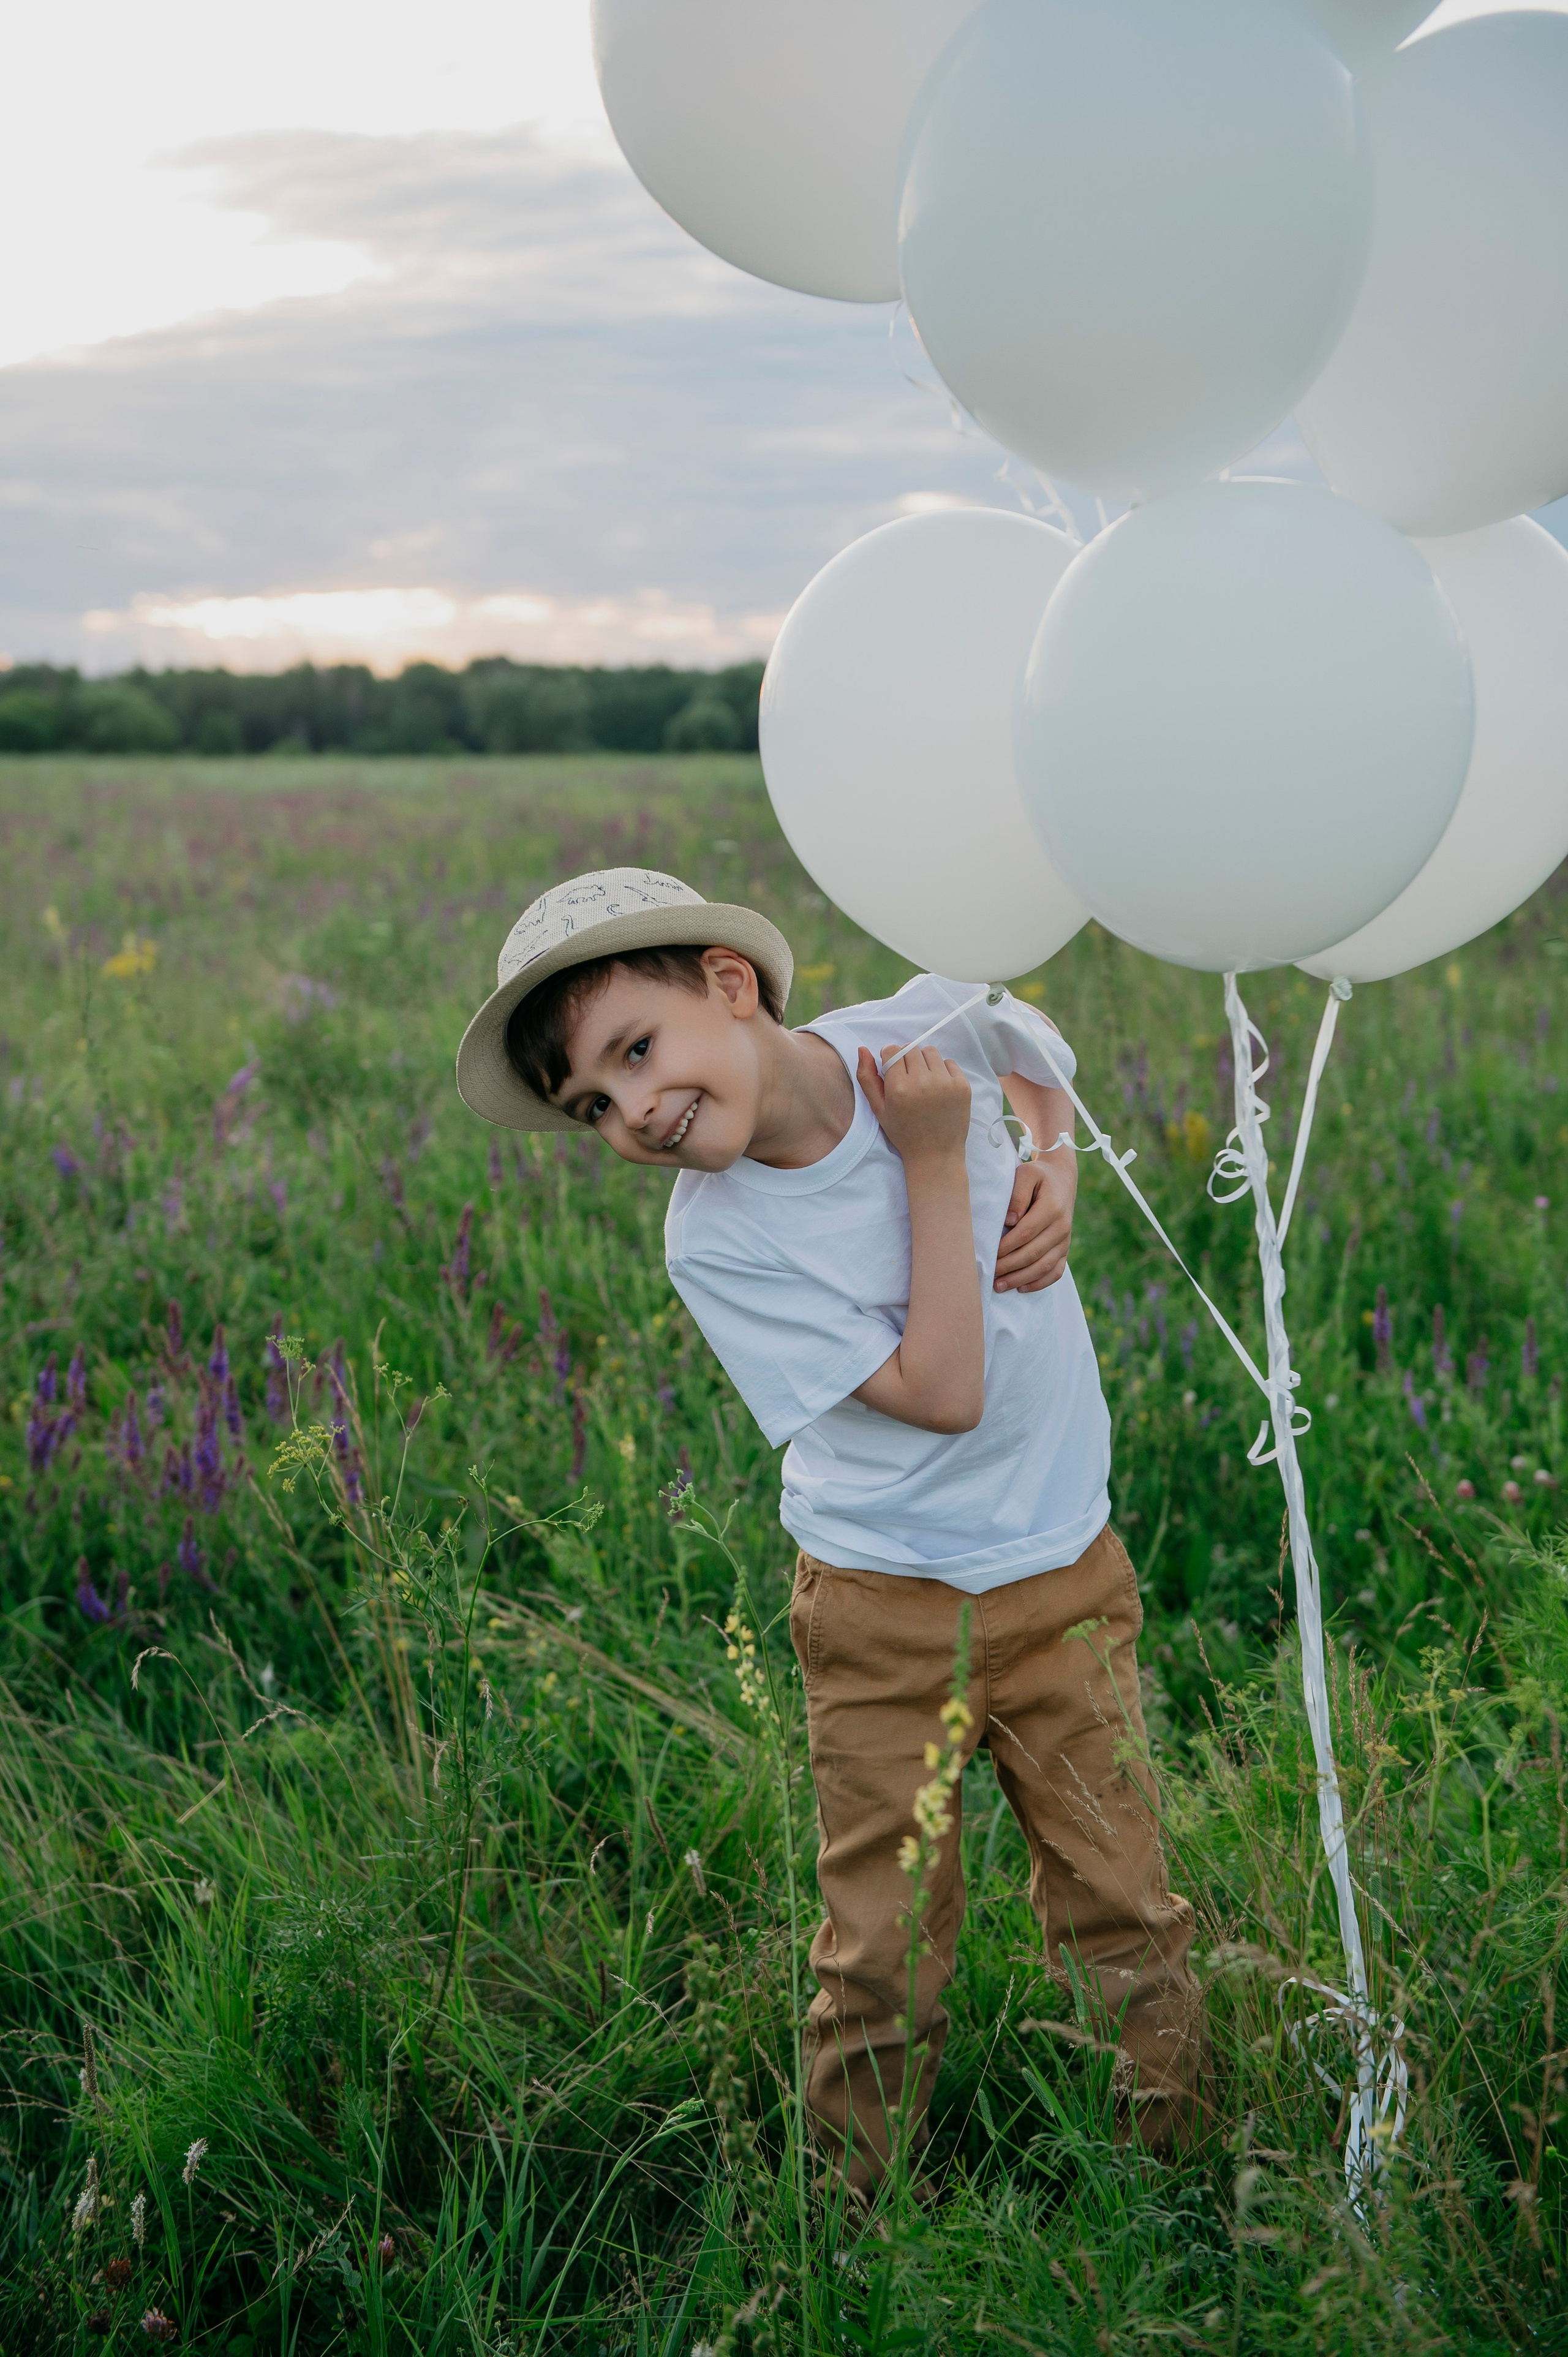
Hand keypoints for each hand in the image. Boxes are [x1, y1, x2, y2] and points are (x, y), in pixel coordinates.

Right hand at [857, 1043, 970, 1169]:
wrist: (936, 1154)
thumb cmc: (904, 1133)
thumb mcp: (879, 1109)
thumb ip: (867, 1078)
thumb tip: (863, 1049)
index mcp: (899, 1088)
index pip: (892, 1050)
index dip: (890, 1058)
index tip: (893, 1071)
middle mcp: (923, 1082)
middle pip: (911, 1048)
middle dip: (906, 1059)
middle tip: (908, 1078)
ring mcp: (945, 1083)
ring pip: (930, 1052)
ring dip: (924, 1061)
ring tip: (924, 1081)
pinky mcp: (962, 1086)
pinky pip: (949, 1062)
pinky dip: (942, 1070)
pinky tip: (938, 1088)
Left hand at [994, 1153, 1073, 1291]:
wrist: (1062, 1180)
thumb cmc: (1038, 1177)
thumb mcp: (1026, 1174)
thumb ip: (1017, 1195)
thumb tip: (1010, 1221)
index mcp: (1052, 1208)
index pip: (1025, 1233)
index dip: (1006, 1246)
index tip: (989, 1254)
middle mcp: (1062, 1227)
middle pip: (1033, 1253)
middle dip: (1009, 1267)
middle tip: (989, 1275)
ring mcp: (1065, 1240)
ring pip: (1044, 1267)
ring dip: (1020, 1279)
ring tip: (999, 1286)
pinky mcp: (1065, 1250)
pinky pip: (1056, 1272)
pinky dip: (1039, 1283)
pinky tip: (1021, 1288)